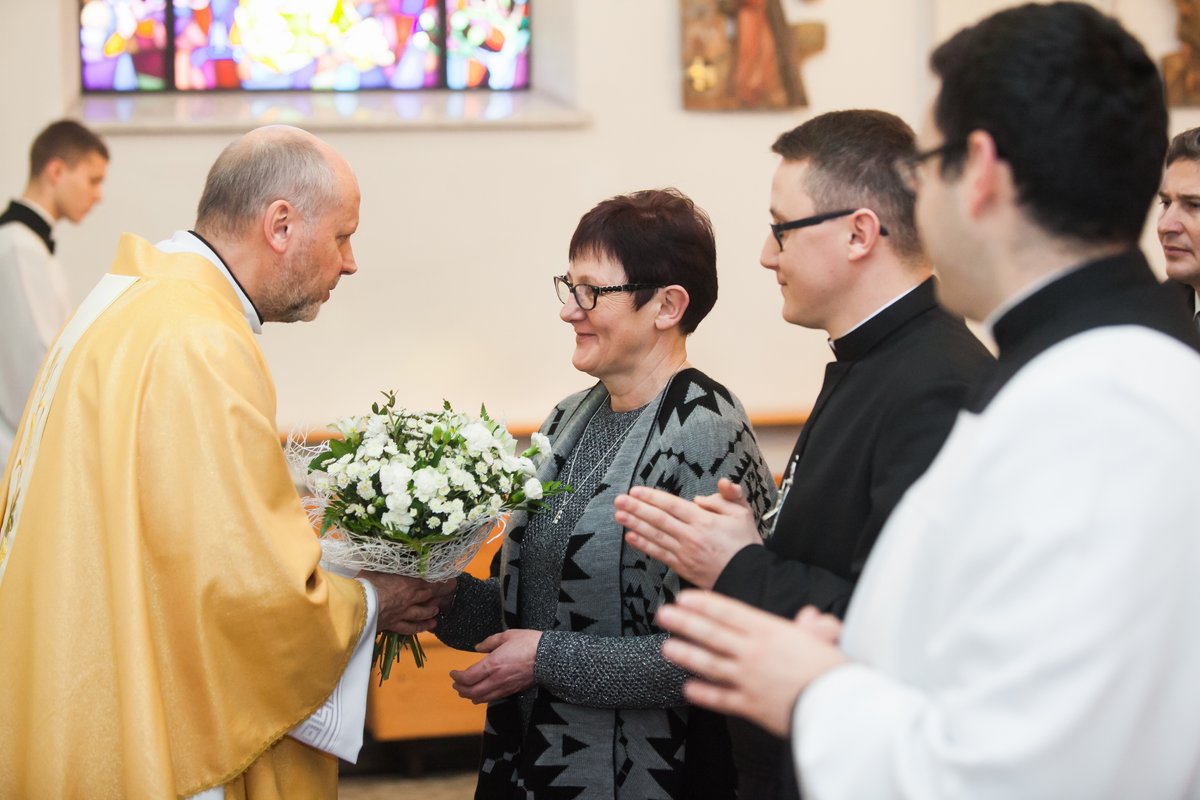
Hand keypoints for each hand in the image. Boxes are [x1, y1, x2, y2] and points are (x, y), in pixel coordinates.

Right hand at [360, 572, 456, 634]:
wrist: (357, 605)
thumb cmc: (365, 582)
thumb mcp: (375, 567)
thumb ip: (383, 564)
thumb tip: (382, 556)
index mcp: (407, 582)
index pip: (429, 581)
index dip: (441, 581)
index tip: (451, 580)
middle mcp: (408, 598)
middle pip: (428, 596)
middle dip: (440, 594)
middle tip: (448, 592)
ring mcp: (402, 613)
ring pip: (421, 613)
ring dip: (430, 611)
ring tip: (437, 610)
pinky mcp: (393, 625)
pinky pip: (410, 628)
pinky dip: (419, 627)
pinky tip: (427, 627)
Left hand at [449, 628, 541, 703]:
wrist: (549, 658)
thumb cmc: (529, 643)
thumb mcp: (507, 635)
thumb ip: (489, 642)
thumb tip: (477, 647)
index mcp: (492, 664)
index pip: (467, 677)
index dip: (457, 677)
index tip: (453, 672)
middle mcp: (496, 679)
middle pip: (471, 691)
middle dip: (460, 689)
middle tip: (455, 683)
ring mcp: (504, 687)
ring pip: (481, 698)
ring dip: (469, 695)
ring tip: (464, 690)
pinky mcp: (512, 691)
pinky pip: (492, 698)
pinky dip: (482, 697)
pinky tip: (480, 694)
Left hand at [616, 478, 761, 588]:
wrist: (749, 577)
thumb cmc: (745, 543)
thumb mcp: (743, 513)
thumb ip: (728, 496)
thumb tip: (707, 492)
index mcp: (704, 520)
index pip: (672, 505)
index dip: (652, 497)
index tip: (635, 491)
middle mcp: (690, 536)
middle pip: (659, 519)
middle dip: (637, 509)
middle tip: (619, 500)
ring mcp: (684, 553)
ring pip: (655, 536)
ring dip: (635, 524)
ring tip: (619, 515)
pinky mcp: (682, 567)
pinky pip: (659, 554)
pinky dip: (644, 545)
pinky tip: (631, 537)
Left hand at [656, 590, 847, 736]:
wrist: (838, 705)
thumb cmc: (834, 671)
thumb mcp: (825, 640)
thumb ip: (813, 627)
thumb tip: (812, 617)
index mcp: (770, 630)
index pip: (728, 612)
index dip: (703, 604)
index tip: (684, 598)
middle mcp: (753, 652)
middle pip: (711, 633)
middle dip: (685, 622)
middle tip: (663, 615)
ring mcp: (748, 679)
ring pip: (709, 663)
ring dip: (686, 654)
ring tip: (667, 648)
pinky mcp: (750, 705)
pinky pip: (720, 698)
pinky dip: (703, 693)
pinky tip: (688, 688)